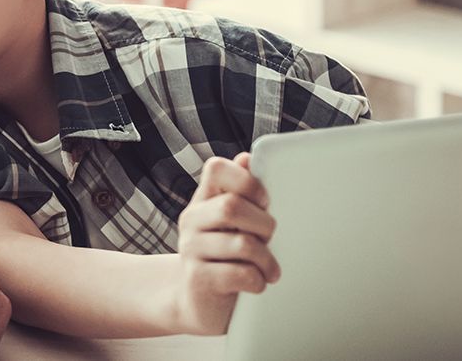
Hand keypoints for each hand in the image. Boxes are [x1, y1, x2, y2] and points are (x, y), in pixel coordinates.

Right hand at [170, 153, 279, 335]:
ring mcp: (191, 250)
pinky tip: (256, 284)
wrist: (196, 303)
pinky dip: (257, 281)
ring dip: (266, 259)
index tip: (264, 201)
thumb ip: (240, 193)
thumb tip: (246, 158)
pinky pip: (240, 274)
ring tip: (269, 269)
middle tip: (270, 240)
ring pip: (243, 244)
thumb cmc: (223, 258)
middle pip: (232, 206)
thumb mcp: (231, 224)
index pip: (216, 169)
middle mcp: (192, 220)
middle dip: (263, 224)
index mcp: (203, 201)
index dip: (247, 181)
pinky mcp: (199, 280)